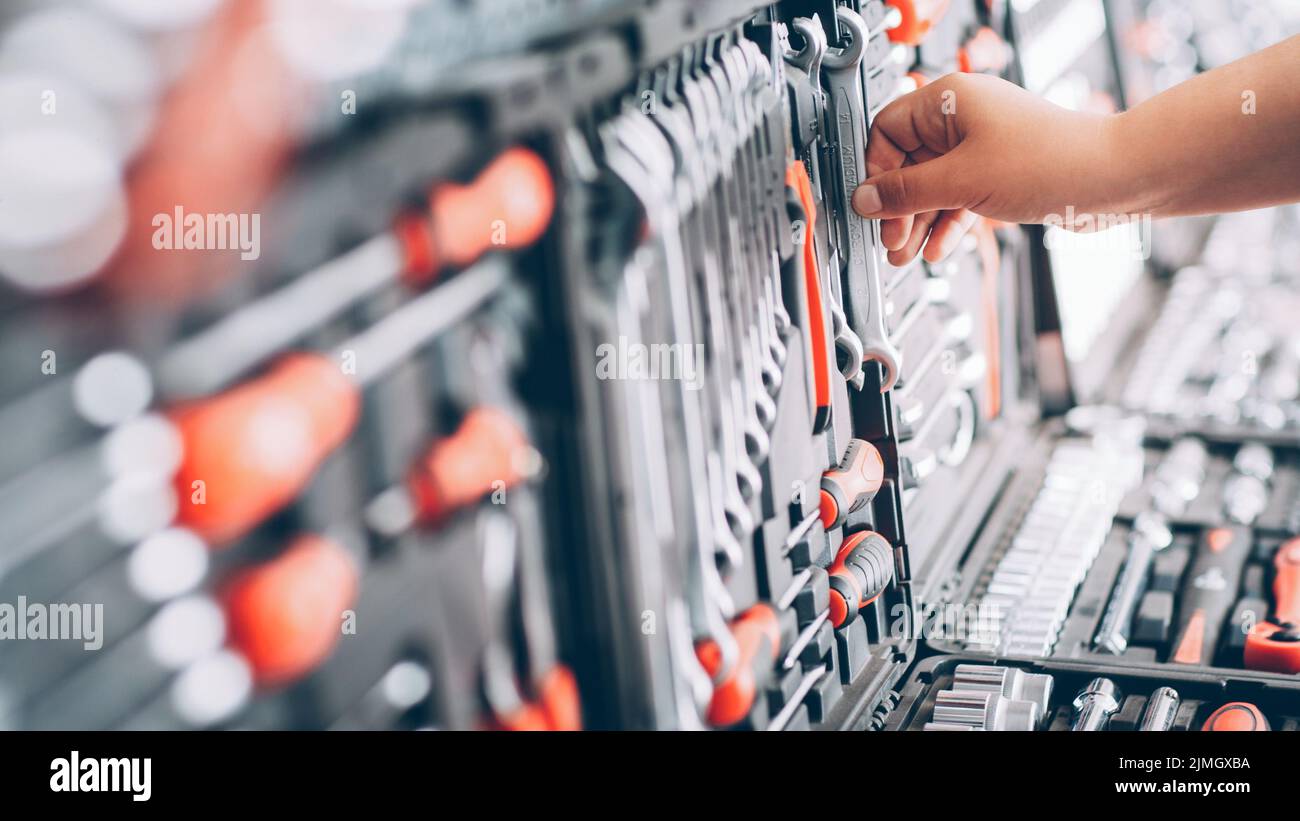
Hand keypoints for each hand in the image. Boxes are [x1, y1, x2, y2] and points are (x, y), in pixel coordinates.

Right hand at [852, 73, 1116, 264]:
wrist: (1110, 179)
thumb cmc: (1050, 160)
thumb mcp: (961, 181)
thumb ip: (905, 192)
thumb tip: (864, 198)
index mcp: (949, 100)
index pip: (887, 132)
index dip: (876, 173)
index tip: (872, 207)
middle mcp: (963, 119)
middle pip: (907, 164)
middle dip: (897, 208)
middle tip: (890, 240)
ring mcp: (981, 147)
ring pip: (932, 187)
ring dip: (917, 222)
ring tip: (906, 255)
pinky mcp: (997, 174)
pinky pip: (957, 199)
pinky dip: (945, 224)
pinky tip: (936, 249)